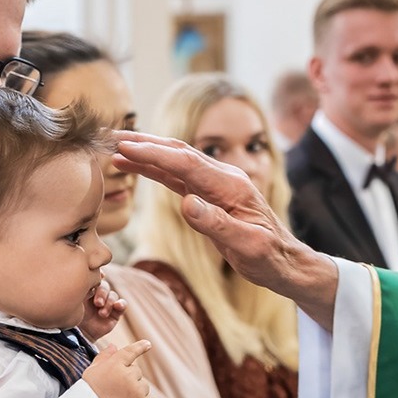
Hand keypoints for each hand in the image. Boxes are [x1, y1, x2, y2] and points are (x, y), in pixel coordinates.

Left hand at [80, 280, 127, 340]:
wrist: (80, 336)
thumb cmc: (75, 318)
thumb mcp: (77, 302)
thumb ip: (83, 290)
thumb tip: (92, 278)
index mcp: (88, 290)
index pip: (96, 279)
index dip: (99, 276)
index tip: (100, 276)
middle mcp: (98, 295)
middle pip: (104, 286)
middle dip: (102, 293)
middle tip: (97, 303)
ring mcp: (108, 303)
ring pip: (113, 295)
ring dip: (108, 302)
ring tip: (102, 313)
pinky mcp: (116, 313)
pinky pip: (122, 304)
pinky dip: (121, 304)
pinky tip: (117, 306)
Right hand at [82, 338, 154, 397]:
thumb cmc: (88, 393)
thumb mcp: (92, 371)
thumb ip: (104, 357)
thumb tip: (114, 346)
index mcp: (115, 364)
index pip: (130, 352)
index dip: (140, 347)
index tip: (148, 344)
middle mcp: (128, 375)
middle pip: (136, 372)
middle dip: (129, 379)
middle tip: (115, 391)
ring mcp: (136, 390)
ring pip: (143, 386)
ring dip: (136, 392)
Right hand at [113, 132, 340, 328]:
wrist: (285, 262)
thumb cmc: (269, 257)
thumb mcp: (247, 246)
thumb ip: (217, 224)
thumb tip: (187, 204)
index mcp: (232, 186)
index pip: (187, 163)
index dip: (155, 154)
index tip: (126, 147)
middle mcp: (224, 178)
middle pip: (179, 152)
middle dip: (145, 142)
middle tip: (111, 136)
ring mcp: (217, 184)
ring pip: (176, 160)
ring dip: (146, 152)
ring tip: (115, 146)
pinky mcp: (210, 194)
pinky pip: (178, 175)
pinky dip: (155, 168)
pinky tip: (135, 164)